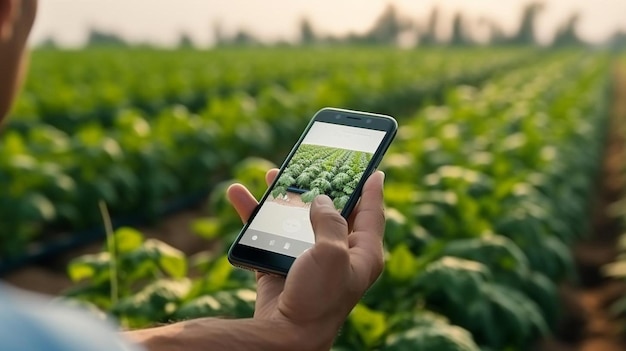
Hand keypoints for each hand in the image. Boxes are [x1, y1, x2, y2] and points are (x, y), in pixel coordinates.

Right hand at [227, 169, 385, 349]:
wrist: (284, 335)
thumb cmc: (317, 297)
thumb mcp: (332, 253)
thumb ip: (330, 221)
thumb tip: (322, 200)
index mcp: (362, 254)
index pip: (372, 213)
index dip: (372, 189)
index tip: (373, 167)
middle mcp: (339, 255)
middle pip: (332, 211)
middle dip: (320, 186)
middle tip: (314, 165)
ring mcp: (311, 259)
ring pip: (298, 219)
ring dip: (285, 197)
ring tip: (275, 175)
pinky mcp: (284, 264)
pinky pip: (271, 233)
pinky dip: (256, 216)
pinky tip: (241, 197)